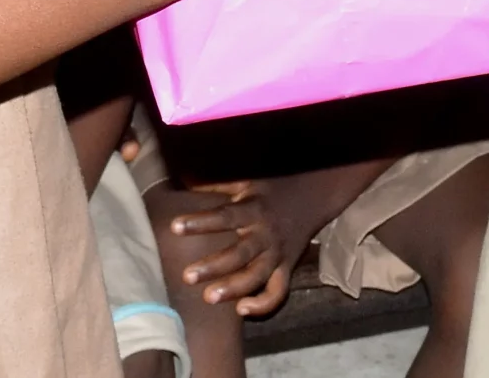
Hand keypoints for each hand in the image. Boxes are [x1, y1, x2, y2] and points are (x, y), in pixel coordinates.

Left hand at [168, 179, 290, 316]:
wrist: (314, 196)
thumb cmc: (271, 189)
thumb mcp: (246, 181)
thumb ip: (215, 184)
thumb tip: (182, 178)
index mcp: (254, 209)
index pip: (225, 216)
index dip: (200, 222)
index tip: (175, 227)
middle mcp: (266, 234)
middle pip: (240, 254)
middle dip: (214, 266)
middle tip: (187, 276)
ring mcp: (278, 254)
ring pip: (257, 277)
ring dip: (234, 289)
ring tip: (208, 298)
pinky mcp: (287, 268)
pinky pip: (278, 292)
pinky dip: (263, 304)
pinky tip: (241, 309)